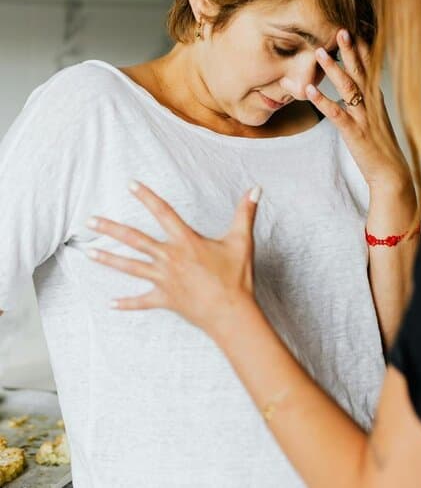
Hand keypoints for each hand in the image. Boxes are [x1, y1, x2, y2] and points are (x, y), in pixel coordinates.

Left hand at [86, 181, 259, 338]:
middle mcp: (170, 258)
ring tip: (88, 253)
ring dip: (109, 260)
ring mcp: (165, 280)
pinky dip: (127, 303)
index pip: (163, 213)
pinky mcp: (165, 299)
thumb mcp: (242, 240)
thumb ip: (245, 212)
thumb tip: (255, 188)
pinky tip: (111, 303)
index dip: (147, 197)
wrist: (231, 313)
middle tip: (90, 221)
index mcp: (186, 241)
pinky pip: (142, 301)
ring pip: (131, 268)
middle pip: (135, 240)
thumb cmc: (236, 277)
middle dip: (111, 229)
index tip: (131, 184)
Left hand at [307, 29, 413, 195]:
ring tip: (319, 52)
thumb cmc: (380, 146)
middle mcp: (372, 104)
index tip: (354, 28)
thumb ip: (365, 101)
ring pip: (348, 88)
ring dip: (333, 69)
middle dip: (350, 50)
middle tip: (340, 29)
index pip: (370, 68)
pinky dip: (323, 101)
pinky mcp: (354, 133)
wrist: (391, 174)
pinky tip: (310, 90)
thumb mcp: (375, 118)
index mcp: (376, 99)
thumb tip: (352, 87)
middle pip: (360, 72)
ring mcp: (363, 118)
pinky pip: (336, 114)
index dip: (362, 48)